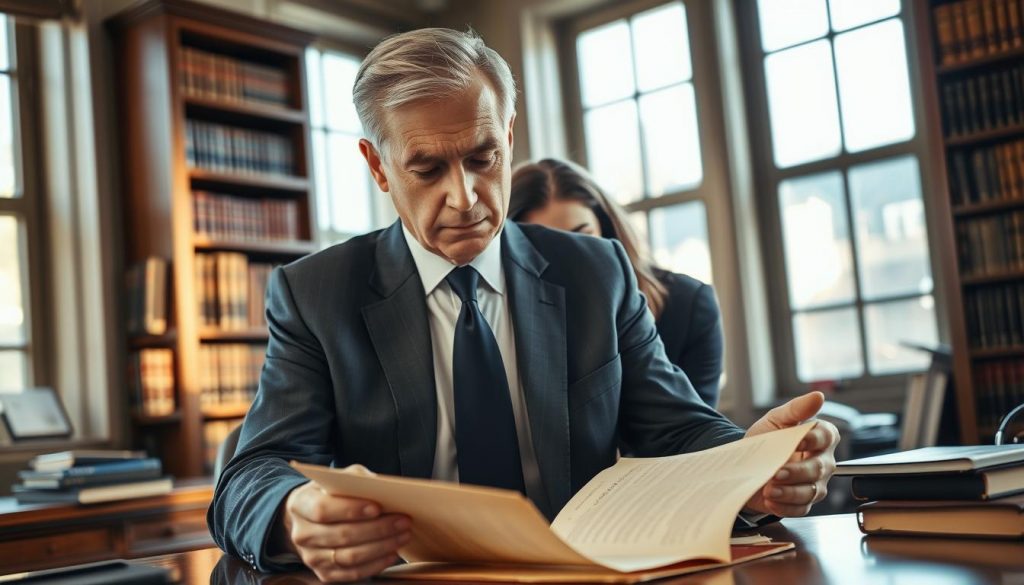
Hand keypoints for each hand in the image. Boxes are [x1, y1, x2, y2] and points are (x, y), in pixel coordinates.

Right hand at [280, 480, 410, 581]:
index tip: (378, 507)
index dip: (351, 510)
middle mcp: (302, 534)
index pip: (323, 510)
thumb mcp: (339, 479)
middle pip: (341, 535)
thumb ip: (357, 479)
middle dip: (377, 529)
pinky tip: (391, 552)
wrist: (309, 518)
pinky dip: (376, 564)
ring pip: (349, 557)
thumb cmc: (330, 494)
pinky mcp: (324, 573)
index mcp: (301, 504)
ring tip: (403, 535)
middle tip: (403, 521)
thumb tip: (383, 488)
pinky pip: (352, 573)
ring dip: (381, 547)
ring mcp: (311, 557)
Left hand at [743, 391, 839, 517]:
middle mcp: (823, 462)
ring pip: (810, 491)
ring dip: (789, 492)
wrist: (747, 464)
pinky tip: (771, 501)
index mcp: (820, 438)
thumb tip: (818, 396)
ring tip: (769, 489)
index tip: (797, 440)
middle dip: (797, 471)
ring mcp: (815, 484)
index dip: (813, 439)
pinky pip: (801, 508)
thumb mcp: (776, 420)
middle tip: (777, 472)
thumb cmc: (767, 439)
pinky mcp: (803, 503)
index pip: (826, 436)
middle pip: (818, 468)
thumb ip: (796, 409)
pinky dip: (785, 506)